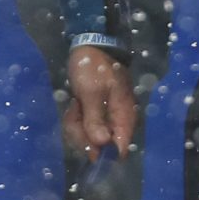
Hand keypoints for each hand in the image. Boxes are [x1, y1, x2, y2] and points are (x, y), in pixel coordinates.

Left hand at [63, 45, 136, 160]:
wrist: (90, 45)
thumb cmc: (93, 67)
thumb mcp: (91, 92)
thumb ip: (95, 119)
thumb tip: (102, 145)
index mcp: (124, 116)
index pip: (120, 148)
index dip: (104, 153)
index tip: (87, 145)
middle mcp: (118, 121)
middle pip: (102, 147)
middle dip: (83, 134)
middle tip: (76, 113)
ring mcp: (106, 118)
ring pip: (89, 137)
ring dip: (76, 125)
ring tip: (75, 105)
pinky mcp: (96, 114)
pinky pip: (85, 127)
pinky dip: (76, 119)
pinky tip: (75, 105)